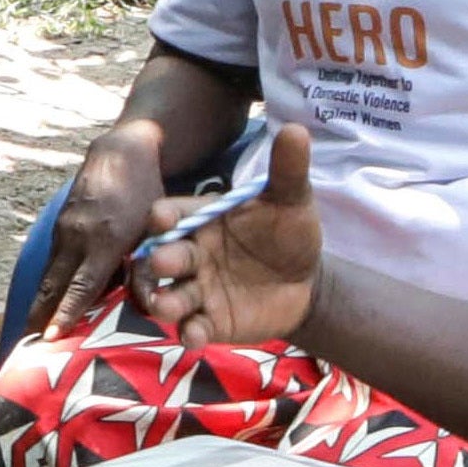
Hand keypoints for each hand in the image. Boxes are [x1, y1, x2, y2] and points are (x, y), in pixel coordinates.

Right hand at [34, 123, 174, 336]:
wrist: (122, 154)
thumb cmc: (148, 196)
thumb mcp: (158, 231)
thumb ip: (150, 269)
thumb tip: (144, 307)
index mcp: (106, 241)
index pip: (83, 285)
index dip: (66, 313)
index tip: (51, 337)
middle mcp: (78, 237)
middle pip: (54, 285)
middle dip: (39, 316)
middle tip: (27, 346)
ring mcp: (64, 231)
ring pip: (49, 275)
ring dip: (39, 303)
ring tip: (30, 331)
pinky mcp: (60, 227)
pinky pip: (52, 262)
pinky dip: (47, 286)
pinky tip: (44, 303)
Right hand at [133, 122, 321, 349]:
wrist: (306, 281)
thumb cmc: (289, 233)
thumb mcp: (292, 200)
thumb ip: (287, 169)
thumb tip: (297, 128)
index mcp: (201, 221)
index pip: (173, 215)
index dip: (164, 217)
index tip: (160, 218)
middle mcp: (190, 255)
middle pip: (164, 257)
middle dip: (160, 261)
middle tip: (162, 264)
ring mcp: (196, 290)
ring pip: (170, 295)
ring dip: (164, 302)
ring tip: (166, 308)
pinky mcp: (207, 321)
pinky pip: (192, 328)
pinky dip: (190, 334)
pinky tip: (194, 338)